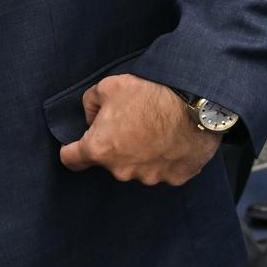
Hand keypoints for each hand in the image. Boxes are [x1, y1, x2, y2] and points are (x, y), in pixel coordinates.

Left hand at [58, 74, 221, 185]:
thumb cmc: (150, 94)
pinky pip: (162, 170)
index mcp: (101, 149)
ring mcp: (150, 177)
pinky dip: (163, 158)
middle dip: (113, 145)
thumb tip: (92, 118)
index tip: (76, 146)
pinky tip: (170, 140)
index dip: (71, 151)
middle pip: (108, 161)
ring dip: (139, 154)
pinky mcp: (175, 178)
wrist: (195, 104)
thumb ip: (89, 105)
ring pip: (136, 167)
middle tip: (128, 123)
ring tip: (153, 130)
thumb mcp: (106, 87)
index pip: (71, 160)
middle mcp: (122, 170)